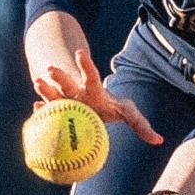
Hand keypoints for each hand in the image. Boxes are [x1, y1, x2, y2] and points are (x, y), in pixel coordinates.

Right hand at [33, 49, 163, 144]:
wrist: (89, 108)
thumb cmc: (109, 108)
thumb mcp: (127, 112)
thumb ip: (140, 124)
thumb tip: (159, 141)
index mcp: (93, 90)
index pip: (90, 75)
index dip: (85, 65)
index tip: (80, 53)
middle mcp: (76, 92)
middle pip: (67, 82)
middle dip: (59, 75)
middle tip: (49, 69)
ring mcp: (63, 102)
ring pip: (53, 95)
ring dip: (45, 89)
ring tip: (37, 82)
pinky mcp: (55, 113)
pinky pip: (46, 113)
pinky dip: (41, 112)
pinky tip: (35, 111)